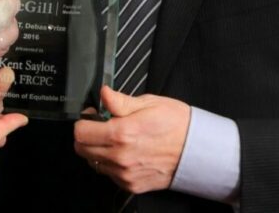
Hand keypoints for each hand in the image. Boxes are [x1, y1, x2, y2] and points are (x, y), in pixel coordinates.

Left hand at [73, 86, 191, 194]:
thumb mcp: (149, 103)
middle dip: (87, 136)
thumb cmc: (177, 125)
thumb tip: (103, 93)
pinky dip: (111, 164)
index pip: (81, 132)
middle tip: (102, 127)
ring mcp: (125, 174)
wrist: (198, 150)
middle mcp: (120, 157)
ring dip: (98, 151)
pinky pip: (109, 175)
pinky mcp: (131, 185)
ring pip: (94, 163)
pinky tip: (126, 153)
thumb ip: (120, 101)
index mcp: (122, 133)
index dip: (85, 120)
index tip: (94, 116)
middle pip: (82, 149)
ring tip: (117, 140)